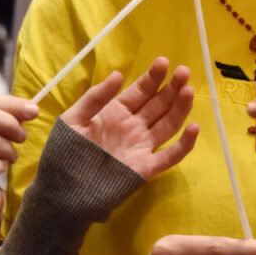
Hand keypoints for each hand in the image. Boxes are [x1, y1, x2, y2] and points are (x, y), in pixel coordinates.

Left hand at [62, 57, 198, 179]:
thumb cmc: (64, 154)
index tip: (164, 62)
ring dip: (180, 108)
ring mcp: (141, 147)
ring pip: (167, 125)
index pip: (140, 91)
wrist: (61, 192)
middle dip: (172, 88)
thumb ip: (95, 98)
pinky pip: (169, 156)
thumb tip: (118, 73)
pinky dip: (184, 144)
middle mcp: (132, 127)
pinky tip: (194, 127)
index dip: (152, 77)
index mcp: (115, 113)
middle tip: (184, 72)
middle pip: (158, 104)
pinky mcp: (145, 168)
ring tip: (189, 91)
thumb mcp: (73, 119)